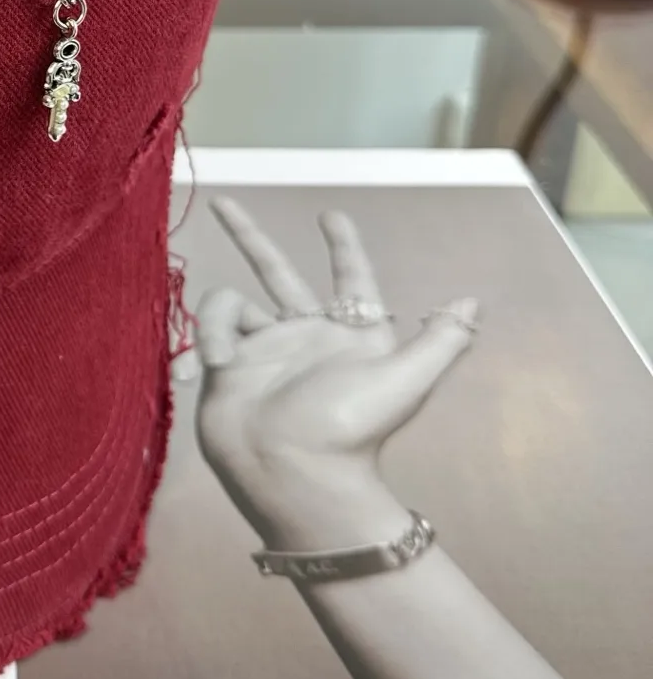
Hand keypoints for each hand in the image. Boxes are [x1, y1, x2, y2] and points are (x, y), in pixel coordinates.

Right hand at [194, 198, 477, 550]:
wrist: (290, 475)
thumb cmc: (350, 428)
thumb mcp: (406, 382)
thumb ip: (442, 340)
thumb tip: (472, 301)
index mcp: (349, 336)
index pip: (349, 279)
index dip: (344, 247)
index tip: (330, 216)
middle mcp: (303, 335)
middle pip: (276, 271)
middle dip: (250, 237)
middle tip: (224, 203)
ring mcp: (262, 350)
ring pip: (232, 302)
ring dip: (221, 316)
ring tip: (221, 356)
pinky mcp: (227, 365)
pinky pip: (209, 329)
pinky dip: (206, 339)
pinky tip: (209, 367)